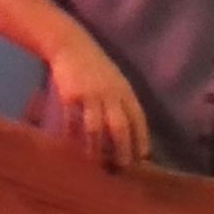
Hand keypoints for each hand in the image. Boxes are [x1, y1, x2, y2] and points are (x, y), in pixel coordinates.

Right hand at [47, 37, 148, 169]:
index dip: (141, 139)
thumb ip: (123, 102)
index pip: (138, 119)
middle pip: (119, 126)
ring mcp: (90, 94)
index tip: (143, 157)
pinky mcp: (70, 95)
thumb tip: (132, 130)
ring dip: (96, 147)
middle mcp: (110, 94)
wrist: (71, 46)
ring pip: (95, 127)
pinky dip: (73, 134)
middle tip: (122, 166)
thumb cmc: (96, 68)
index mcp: (124, 91)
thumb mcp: (117, 81)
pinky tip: (72, 144)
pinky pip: (73, 120)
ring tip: (95, 160)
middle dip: (122, 148)